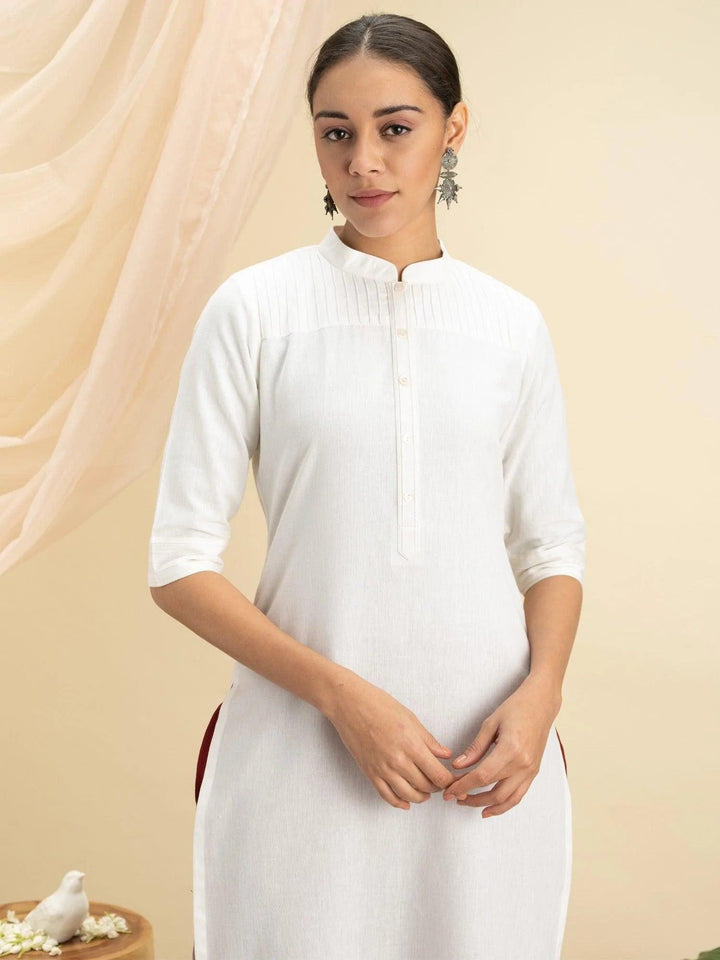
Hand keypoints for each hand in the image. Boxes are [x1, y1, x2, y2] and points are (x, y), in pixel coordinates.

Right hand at [328, 676, 457, 809]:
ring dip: (421, 797)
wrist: (349, 705)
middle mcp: (398, 761)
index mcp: (411, 745)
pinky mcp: (370, 773)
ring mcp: (383, 769)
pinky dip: (399, 802)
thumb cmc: (379, 705)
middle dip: (437, 787)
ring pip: (409, 795)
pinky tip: (406, 802)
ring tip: (427, 792)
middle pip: (426, 786)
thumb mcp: (410, 718)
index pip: (438, 775)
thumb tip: (445, 755)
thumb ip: (429, 740)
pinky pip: (387, 796)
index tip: (453, 780)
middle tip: (441, 782)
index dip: (449, 781)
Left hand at [443, 675, 561, 816]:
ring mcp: (531, 770)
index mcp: (510, 750)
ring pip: (507, 799)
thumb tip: (458, 766)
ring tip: (468, 803)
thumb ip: (475, 748)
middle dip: (471, 798)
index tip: (448, 791)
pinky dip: (504, 805)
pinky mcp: (534, 772)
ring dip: (487, 806)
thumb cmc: (516, 708)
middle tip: (454, 797)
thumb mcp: (490, 724)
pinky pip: (518, 795)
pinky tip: (490, 806)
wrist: (541, 703)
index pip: (481, 776)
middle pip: (493, 792)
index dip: (462, 786)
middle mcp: (523, 765)